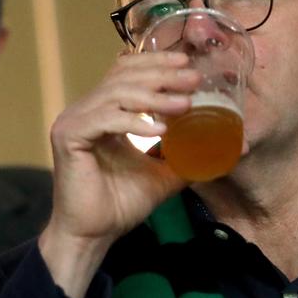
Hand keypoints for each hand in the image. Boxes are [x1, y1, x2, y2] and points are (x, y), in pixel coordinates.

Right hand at [39, 51, 199, 297]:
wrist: (94, 234)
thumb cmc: (121, 204)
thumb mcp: (163, 173)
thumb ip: (186, 155)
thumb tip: (228, 147)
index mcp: (104, 111)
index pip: (128, 72)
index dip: (156, 63)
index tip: (188, 64)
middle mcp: (86, 109)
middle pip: (124, 76)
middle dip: (162, 75)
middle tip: (193, 78)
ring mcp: (75, 120)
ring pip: (117, 94)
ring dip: (154, 97)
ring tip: (185, 104)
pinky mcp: (69, 136)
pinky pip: (105, 119)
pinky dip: (134, 122)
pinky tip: (160, 130)